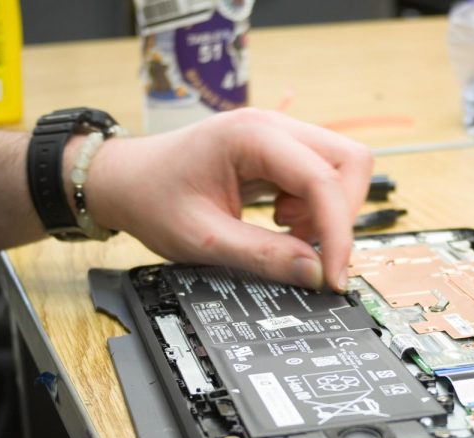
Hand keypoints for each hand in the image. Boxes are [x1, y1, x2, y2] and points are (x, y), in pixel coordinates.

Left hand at [86, 109, 373, 291]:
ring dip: (327, 210)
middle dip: (341, 213)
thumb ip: (262, 257)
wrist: (124, 179)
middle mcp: (272, 125)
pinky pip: (320, 176)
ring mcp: (278, 134)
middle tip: (306, 245)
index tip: (333, 276)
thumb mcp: (204, 240)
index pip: (322, 179)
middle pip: (349, 161)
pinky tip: (279, 220)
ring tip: (284, 230)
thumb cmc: (153, 200)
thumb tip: (315, 273)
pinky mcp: (279, 150)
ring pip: (341, 168)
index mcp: (251, 136)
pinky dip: (313, 207)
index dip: (337, 232)